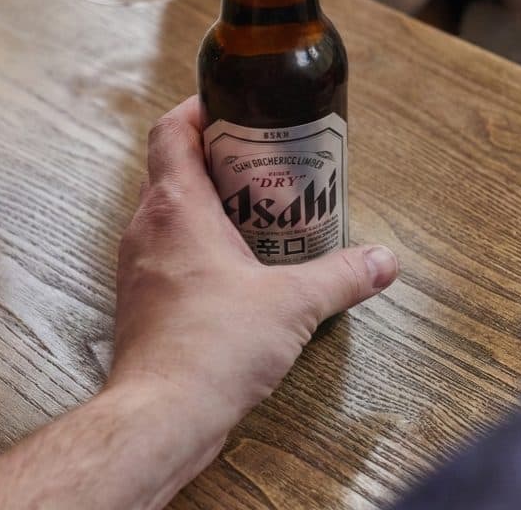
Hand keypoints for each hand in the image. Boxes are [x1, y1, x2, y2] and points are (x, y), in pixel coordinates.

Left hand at [108, 96, 398, 435]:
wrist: (160, 415)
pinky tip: (236, 267)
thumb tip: (381, 261)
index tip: (230, 105)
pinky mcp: (142, 297)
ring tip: (257, 212)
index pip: (171, 130)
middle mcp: (147, 226)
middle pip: (172, 166)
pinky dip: (197, 242)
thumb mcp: (292, 304)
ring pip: (168, 209)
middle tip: (261, 160)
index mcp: (176, 206)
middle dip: (216, 157)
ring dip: (206, 203)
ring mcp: (138, 262)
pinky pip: (167, 248)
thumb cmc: (211, 348)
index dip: (197, 109)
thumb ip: (341, 277)